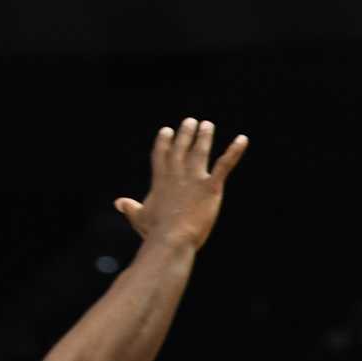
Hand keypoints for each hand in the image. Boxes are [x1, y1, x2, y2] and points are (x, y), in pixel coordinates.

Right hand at [114, 118, 248, 249]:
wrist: (171, 238)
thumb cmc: (155, 232)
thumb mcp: (139, 217)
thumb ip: (130, 207)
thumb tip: (118, 202)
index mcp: (160, 180)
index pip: (161, 154)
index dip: (164, 141)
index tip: (167, 130)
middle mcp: (177, 174)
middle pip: (180, 148)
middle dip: (185, 134)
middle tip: (190, 121)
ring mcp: (194, 178)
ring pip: (200, 151)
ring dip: (204, 136)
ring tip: (207, 125)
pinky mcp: (211, 186)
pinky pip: (225, 164)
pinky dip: (235, 151)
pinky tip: (243, 139)